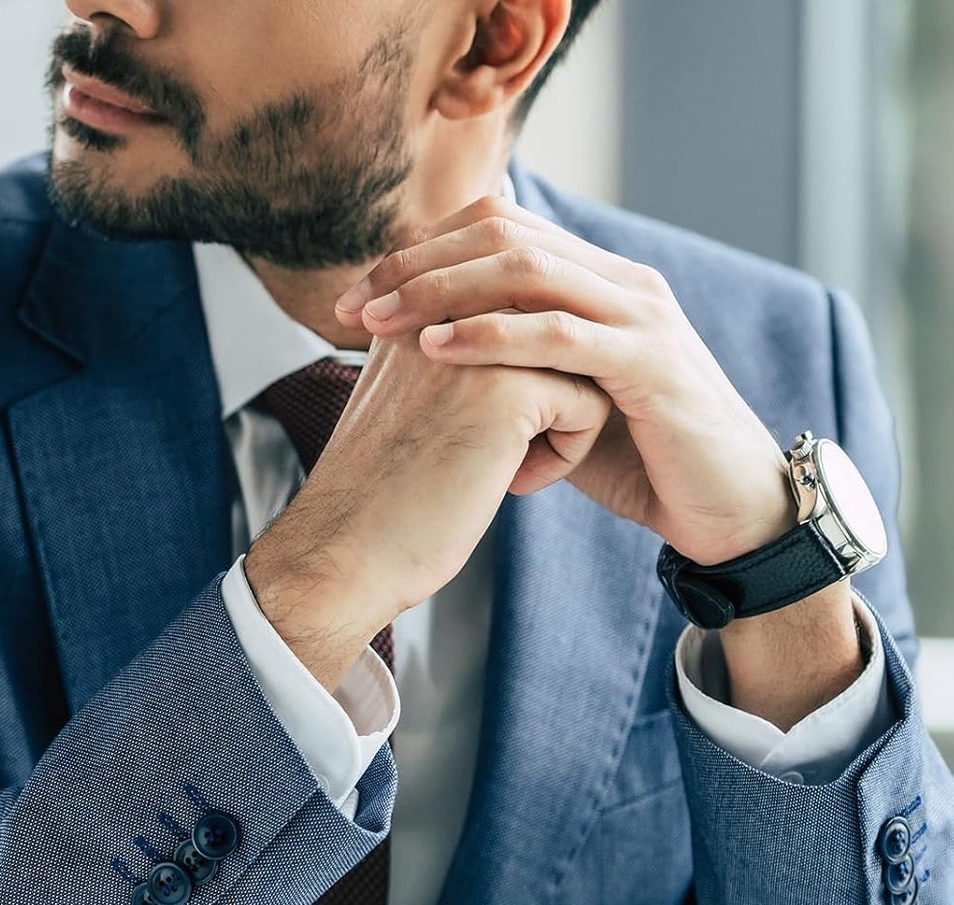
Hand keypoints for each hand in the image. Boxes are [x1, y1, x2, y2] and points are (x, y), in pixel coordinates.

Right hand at [245, 330, 611, 690]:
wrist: (343, 553)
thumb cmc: (380, 495)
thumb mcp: (409, 397)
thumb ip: (452, 355)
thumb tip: (521, 344)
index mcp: (414, 302)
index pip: (518, 310)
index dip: (517, 376)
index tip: (466, 432)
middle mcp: (444, 307)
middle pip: (554, 328)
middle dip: (547, 390)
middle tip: (494, 450)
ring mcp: (477, 343)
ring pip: (580, 360)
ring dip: (560, 421)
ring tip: (506, 466)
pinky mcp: (509, 389)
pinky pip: (590, 402)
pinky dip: (566, 452)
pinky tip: (511, 482)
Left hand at [332, 194, 796, 568]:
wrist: (720, 507)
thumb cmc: (636, 460)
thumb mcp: (558, 402)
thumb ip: (511, 369)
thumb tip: (432, 361)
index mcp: (595, 281)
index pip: (496, 230)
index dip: (419, 253)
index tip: (354, 297)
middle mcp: (619, 282)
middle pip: (503, 235)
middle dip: (416, 265)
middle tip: (351, 304)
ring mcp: (639, 316)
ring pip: (528, 271)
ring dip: (441, 292)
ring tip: (378, 322)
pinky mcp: (650, 363)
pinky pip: (559, 336)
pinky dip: (492, 336)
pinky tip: (437, 348)